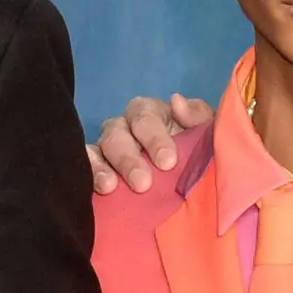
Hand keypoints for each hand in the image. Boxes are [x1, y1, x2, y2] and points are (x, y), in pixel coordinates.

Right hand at [89, 92, 211, 194]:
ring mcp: (108, 149)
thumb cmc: (200, 151)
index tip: (168, 163)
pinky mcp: (97, 169)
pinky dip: (89, 176)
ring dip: (102, 168)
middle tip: (143, 184)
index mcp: (151, 113)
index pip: (146, 118)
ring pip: (99, 150)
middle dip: (129, 159)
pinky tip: (98, 191)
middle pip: (118, 134)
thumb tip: (176, 102)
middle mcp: (125, 127)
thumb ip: (197, 117)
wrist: (196, 184)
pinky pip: (85, 167)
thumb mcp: (207, 133)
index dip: (154, 138)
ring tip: (109, 188)